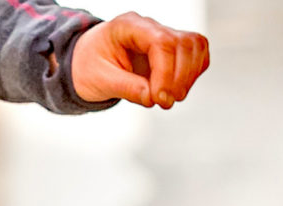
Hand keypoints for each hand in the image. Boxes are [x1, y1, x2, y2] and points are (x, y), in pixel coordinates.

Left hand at [71, 12, 209, 108]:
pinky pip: (196, 55)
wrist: (86, 63)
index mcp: (129, 26)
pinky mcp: (172, 49)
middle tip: (164, 102)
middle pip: (183, 43)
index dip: (165, 72)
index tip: (159, 97)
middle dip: (179, 77)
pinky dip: (192, 74)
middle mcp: (150, 27)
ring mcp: (164, 35)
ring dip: (188, 77)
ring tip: (170, 99)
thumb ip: (126, 87)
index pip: (161, 42)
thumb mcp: (99, 80)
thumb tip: (152, 98)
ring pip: (195, 46)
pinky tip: (178, 90)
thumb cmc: (88, 66)